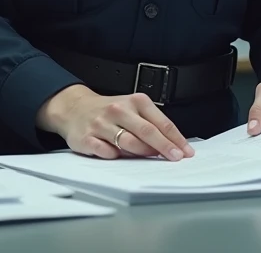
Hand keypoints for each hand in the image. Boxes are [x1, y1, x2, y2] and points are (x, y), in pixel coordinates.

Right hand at [37, 85, 194, 160]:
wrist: (75, 108)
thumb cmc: (109, 111)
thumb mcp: (132, 109)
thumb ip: (150, 124)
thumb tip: (173, 145)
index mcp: (134, 101)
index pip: (160, 122)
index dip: (175, 138)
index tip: (186, 151)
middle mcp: (118, 110)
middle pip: (147, 131)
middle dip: (165, 147)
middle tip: (176, 158)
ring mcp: (102, 124)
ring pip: (128, 142)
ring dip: (143, 153)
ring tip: (151, 159)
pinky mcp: (87, 138)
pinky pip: (106, 152)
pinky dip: (115, 157)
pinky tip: (119, 157)